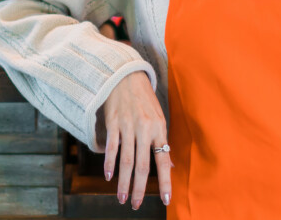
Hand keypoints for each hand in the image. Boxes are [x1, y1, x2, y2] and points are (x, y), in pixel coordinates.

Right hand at [99, 71, 171, 209]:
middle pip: (142, 165)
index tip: (166, 200)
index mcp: (159, 129)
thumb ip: (162, 141)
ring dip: (123, 182)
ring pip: (126, 160)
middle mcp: (145, 129)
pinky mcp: (113, 122)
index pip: (163, 160)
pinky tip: (109, 176)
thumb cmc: (145, 99)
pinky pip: (112, 147)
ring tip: (121, 198)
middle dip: (138, 188)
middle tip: (135, 205)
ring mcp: (128, 126)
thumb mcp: (159, 118)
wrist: (126, 76)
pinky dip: (109, 163)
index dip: (165, 182)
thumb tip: (171, 165)